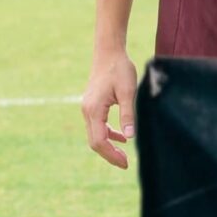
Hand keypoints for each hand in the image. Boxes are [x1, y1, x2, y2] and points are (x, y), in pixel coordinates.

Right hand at [82, 51, 139, 169]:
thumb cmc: (120, 69)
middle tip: (126, 164)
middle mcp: (87, 111)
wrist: (108, 53)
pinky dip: (108, 134)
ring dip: (108, 146)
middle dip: (109, 154)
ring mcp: (87, 108)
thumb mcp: (128, 92)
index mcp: (93, 110)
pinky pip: (98, 125)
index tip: (125, 163)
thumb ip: (128, 114)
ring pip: (95, 134)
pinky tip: (121, 138)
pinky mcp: (92, 105)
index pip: (99, 141)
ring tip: (124, 156)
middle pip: (94, 141)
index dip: (111, 154)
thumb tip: (129, 137)